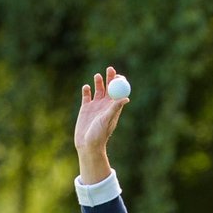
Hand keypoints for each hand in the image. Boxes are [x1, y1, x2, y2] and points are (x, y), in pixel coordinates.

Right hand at [75, 67, 128, 182]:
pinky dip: (86, 89)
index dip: (119, 83)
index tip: (118, 76)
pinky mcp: (85, 108)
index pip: (119, 92)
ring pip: (98, 89)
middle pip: (109, 88)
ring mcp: (95, 106)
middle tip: (110, 68)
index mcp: (113, 108)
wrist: (87, 144)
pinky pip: (86, 95)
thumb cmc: (99, 134)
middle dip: (110, 77)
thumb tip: (126, 98)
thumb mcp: (108, 119)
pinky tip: (86, 88)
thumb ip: (115, 108)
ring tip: (97, 76)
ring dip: (98, 81)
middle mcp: (105, 105)